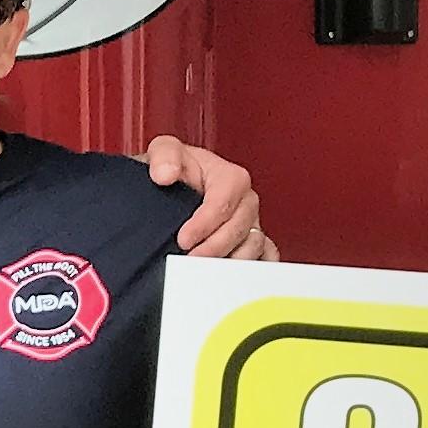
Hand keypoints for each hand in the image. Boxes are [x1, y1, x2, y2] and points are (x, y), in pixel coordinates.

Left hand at [147, 135, 275, 260]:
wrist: (172, 185)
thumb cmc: (174, 169)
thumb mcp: (164, 151)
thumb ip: (164, 156)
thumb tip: (165, 174)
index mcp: (230, 177)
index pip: (225, 202)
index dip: (205, 223)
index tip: (183, 239)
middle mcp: (245, 200)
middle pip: (239, 228)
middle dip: (214, 247)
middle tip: (188, 261)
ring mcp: (250, 223)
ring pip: (253, 246)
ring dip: (229, 261)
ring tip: (203, 272)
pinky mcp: (250, 241)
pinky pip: (264, 257)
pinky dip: (252, 268)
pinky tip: (231, 276)